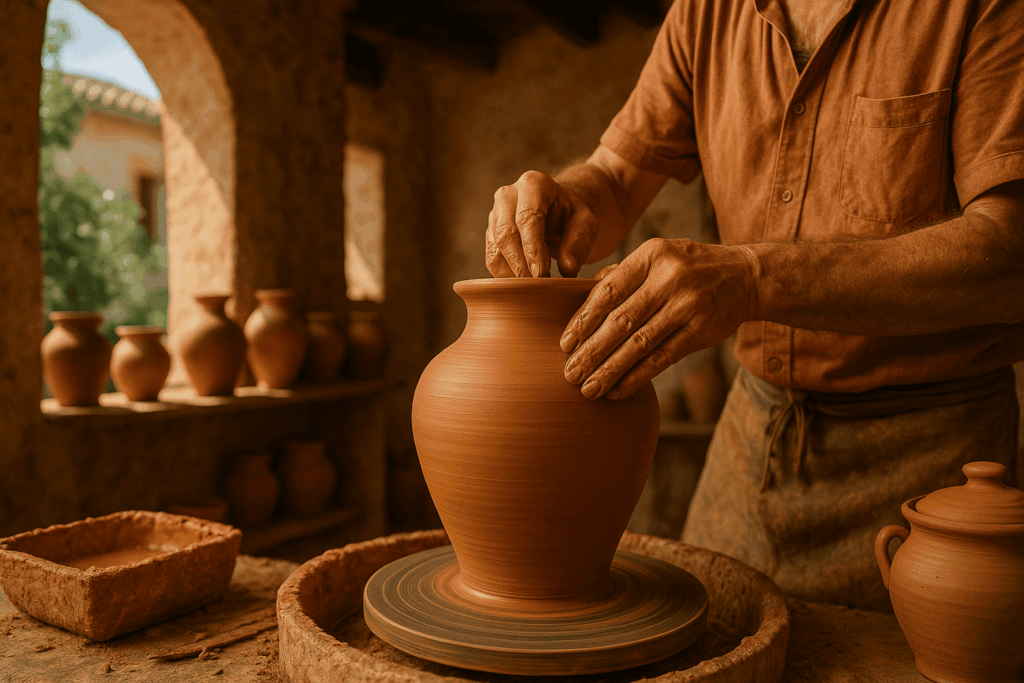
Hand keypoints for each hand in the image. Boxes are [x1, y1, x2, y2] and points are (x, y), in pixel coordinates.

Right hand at [486, 170, 599, 277]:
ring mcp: (495, 214)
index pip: (528, 218)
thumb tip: (566, 270)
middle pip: (506, 233)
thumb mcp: (586, 224)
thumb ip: (578, 244)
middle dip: (520, 264)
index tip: (541, 274)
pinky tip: (523, 285)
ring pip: (495, 247)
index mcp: (534, 184)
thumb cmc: (573, 216)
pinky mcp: (490, 233)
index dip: (533, 248)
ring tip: (533, 288)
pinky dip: (505, 275)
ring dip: (512, 272)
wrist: (559, 213)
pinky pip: (492, 258)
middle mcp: (508, 195)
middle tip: (537, 287)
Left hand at [560, 238, 757, 398]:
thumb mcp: (658, 257)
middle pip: (621, 321)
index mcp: (651, 255)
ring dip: (610, 370)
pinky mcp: (702, 330)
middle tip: (570, 373)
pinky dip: (637, 376)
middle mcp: (670, 278)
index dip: (584, 320)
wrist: (746, 276)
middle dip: (591, 351)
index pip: (609, 291)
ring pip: (640, 344)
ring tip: (588, 389)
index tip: (565, 343)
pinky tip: (617, 389)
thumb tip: (584, 301)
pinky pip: (663, 358)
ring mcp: (688, 305)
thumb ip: (623, 275)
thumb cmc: (689, 267)